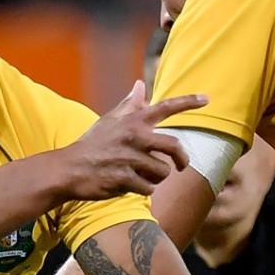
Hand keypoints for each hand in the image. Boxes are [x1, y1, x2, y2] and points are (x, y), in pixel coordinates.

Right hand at [61, 80, 207, 198]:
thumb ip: (128, 105)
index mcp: (132, 121)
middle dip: (182, 159)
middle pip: (174, 147)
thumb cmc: (91, 145)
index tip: (207, 98)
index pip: (164, 107)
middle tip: (181, 166)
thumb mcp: (109, 121)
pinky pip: (148, 188)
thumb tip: (140, 85)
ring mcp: (128, 158)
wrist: (67, 169)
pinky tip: (130, 186)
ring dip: (157, 178)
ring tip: (143, 177)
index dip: (188, 101)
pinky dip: (143, 190)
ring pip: (163, 171)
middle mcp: (133, 136)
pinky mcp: (123, 178)